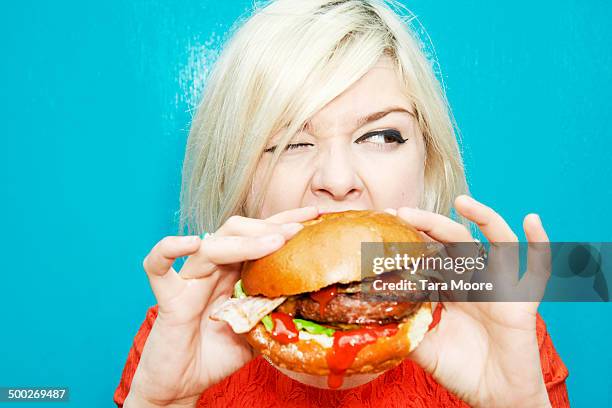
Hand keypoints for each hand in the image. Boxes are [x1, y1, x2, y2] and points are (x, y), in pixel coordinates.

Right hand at [125, 207, 319, 406]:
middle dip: (269, 226)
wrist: (184, 385)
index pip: (259, 236)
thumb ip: (277, 314)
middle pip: (236, 230)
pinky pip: (157, 266)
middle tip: (298, 230)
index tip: (315, 214)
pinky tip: (190, 244)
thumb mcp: (260, 332)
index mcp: (235, 273)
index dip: (285, 221)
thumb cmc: (218, 355)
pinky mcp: (169, 298)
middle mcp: (213, 270)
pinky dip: (168, 249)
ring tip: (274, 241)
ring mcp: (190, 281)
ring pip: (211, 245)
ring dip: (245, 241)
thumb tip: (309, 300)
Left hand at [388, 195, 551, 407]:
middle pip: (456, 241)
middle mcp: (475, 281)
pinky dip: (539, 245)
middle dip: (432, 224)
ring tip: (462, 201)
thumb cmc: (461, 370)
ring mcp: (500, 287)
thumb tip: (370, 316)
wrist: (495, 396)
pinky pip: (536, 270)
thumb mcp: (423, 348)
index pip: (431, 253)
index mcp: (450, 288)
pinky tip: (532, 220)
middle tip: (406, 211)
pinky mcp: (523, 301)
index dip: (413, 238)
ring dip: (483, 218)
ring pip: (496, 243)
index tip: (389, 222)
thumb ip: (404, 329)